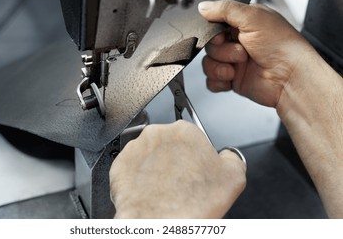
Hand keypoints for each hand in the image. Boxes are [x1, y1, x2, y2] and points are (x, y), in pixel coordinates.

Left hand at [109, 120, 245, 218]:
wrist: (158, 224)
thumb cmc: (190, 203)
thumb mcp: (234, 177)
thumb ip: (232, 157)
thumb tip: (228, 156)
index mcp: (185, 130)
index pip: (193, 139)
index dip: (196, 157)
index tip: (195, 170)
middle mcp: (157, 133)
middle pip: (170, 145)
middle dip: (175, 160)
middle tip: (180, 182)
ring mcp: (136, 148)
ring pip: (150, 155)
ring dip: (155, 167)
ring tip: (164, 189)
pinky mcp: (119, 163)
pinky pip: (131, 168)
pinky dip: (138, 178)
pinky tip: (149, 191)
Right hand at [199, 0, 316, 107]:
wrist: (289, 78)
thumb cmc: (282, 46)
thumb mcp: (252, 17)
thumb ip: (225, 9)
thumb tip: (203, 7)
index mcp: (243, 23)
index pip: (215, 24)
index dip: (214, 32)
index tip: (222, 36)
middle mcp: (238, 41)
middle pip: (210, 45)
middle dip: (222, 51)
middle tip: (241, 52)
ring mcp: (234, 62)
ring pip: (208, 63)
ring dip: (219, 66)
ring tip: (237, 67)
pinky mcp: (233, 79)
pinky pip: (212, 80)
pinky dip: (217, 81)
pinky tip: (230, 78)